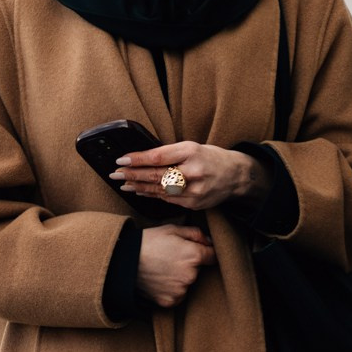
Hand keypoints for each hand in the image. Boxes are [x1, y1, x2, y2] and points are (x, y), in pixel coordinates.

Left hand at [113, 142, 266, 212]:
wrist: (236, 176)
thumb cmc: (211, 157)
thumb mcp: (192, 147)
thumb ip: (170, 153)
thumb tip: (142, 158)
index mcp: (191, 152)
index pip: (158, 157)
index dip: (137, 160)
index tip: (121, 159)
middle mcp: (192, 172)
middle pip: (156, 175)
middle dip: (132, 175)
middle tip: (115, 174)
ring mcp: (194, 191)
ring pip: (159, 190)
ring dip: (138, 187)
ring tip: (122, 184)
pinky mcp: (194, 204)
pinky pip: (168, 200)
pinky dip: (152, 195)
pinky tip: (140, 192)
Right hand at [136, 224, 213, 308]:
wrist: (123, 262)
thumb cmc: (147, 242)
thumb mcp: (171, 229)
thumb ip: (195, 234)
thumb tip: (209, 242)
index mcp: (194, 256)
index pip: (213, 257)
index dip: (206, 252)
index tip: (198, 251)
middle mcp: (190, 276)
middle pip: (198, 270)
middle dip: (190, 264)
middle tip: (171, 258)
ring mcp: (180, 290)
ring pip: (187, 283)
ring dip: (180, 278)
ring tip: (163, 268)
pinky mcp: (170, 301)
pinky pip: (177, 294)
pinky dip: (171, 289)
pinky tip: (160, 279)